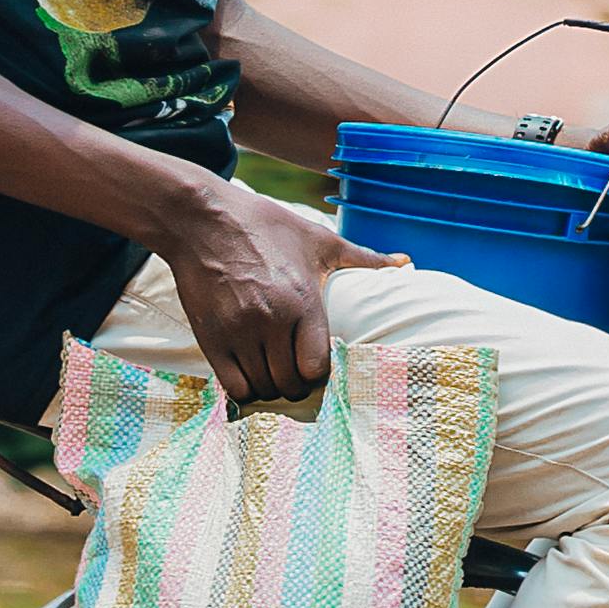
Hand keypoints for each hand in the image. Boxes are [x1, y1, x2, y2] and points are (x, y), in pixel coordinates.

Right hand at [167, 187, 400, 408]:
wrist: (202, 219)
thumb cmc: (265, 227)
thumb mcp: (319, 240)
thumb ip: (364, 258)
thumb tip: (406, 263)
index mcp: (303, 301)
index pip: (317, 366)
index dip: (320, 373)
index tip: (317, 365)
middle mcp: (271, 321)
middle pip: (290, 382)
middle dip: (297, 384)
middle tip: (296, 374)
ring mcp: (238, 332)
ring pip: (263, 387)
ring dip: (272, 387)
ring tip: (275, 373)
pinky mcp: (211, 338)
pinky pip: (233, 385)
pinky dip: (245, 388)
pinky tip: (250, 373)